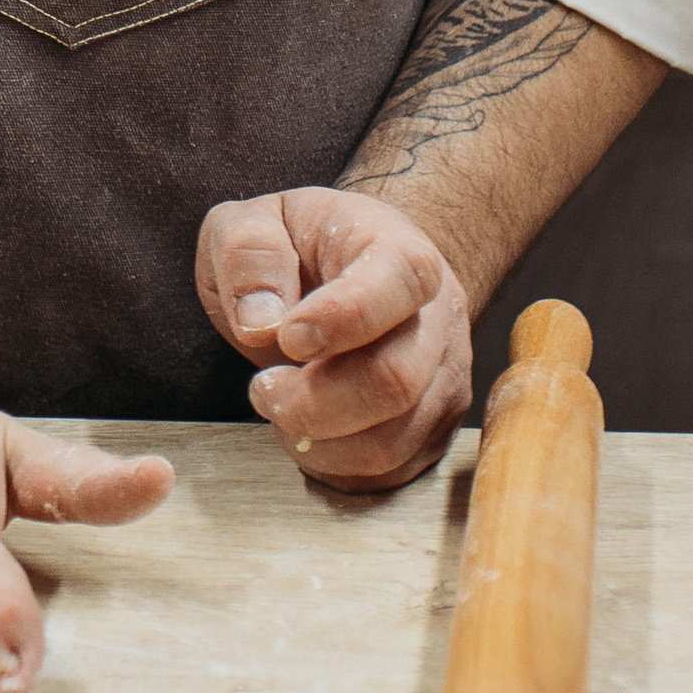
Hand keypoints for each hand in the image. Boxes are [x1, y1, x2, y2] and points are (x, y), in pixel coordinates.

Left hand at [194, 185, 471, 489]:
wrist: (352, 268)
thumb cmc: (299, 246)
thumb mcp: (252, 220)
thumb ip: (248, 254)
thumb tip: (260, 322)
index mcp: (396, 249)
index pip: (395, 285)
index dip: (338, 320)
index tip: (286, 337)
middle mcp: (437, 314)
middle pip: (395, 381)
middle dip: (312, 403)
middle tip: (263, 388)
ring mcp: (443, 375)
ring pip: (392, 441)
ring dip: (318, 442)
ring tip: (280, 408)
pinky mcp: (433, 425)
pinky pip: (390, 472)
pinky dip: (335, 466)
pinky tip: (306, 432)